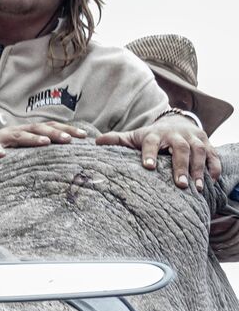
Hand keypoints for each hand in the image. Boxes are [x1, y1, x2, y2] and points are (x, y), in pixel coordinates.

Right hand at [0, 121, 87, 162]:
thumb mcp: (17, 156)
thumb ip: (34, 156)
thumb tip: (59, 163)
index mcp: (25, 134)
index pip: (49, 129)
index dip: (66, 131)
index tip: (84, 137)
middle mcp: (14, 132)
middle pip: (38, 128)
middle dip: (55, 133)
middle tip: (71, 140)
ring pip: (18, 135)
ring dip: (32, 138)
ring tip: (45, 143)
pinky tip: (2, 156)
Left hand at [96, 120, 220, 192]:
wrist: (174, 123)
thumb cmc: (150, 137)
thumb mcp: (133, 137)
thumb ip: (116, 141)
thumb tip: (95, 142)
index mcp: (155, 134)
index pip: (151, 142)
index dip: (149, 153)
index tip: (148, 167)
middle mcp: (175, 135)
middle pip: (180, 148)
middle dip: (180, 166)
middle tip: (179, 185)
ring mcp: (192, 138)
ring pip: (199, 151)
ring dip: (198, 169)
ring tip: (197, 188)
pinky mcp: (205, 142)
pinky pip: (213, 154)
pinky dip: (214, 167)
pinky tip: (212, 181)